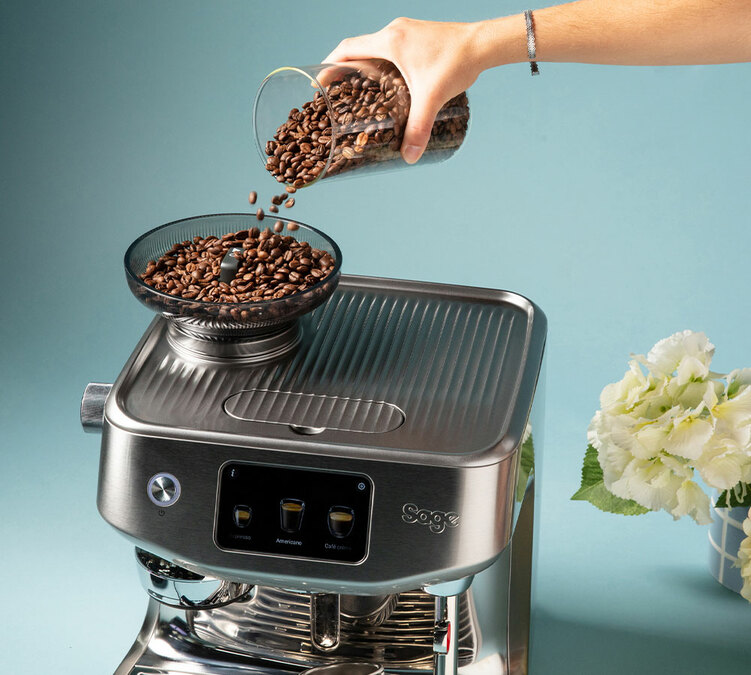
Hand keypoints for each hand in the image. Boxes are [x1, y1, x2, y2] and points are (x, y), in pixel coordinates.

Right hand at [324, 17, 484, 163]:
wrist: (485, 44)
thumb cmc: (457, 63)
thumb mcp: (432, 98)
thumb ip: (418, 129)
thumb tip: (409, 157)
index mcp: (390, 41)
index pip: (347, 48)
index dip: (330, 65)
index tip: (321, 82)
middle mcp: (395, 31)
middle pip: (358, 48)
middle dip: (345, 69)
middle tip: (338, 91)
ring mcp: (407, 31)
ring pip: (375, 47)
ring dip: (364, 65)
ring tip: (359, 89)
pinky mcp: (418, 36)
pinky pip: (391, 47)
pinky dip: (382, 63)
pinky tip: (388, 82)